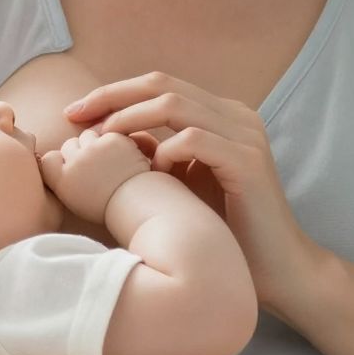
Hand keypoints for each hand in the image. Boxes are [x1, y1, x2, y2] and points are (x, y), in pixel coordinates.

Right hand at [38, 127, 151, 225]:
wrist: (138, 206)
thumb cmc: (109, 207)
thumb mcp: (76, 199)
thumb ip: (63, 178)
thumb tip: (58, 157)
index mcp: (61, 181)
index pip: (47, 159)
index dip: (60, 162)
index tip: (73, 171)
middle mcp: (74, 162)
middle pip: (69, 144)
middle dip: (80, 152)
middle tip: (97, 168)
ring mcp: (94, 149)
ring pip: (87, 135)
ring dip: (96, 143)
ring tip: (110, 163)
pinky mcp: (113, 140)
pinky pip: (108, 133)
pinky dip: (115, 142)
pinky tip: (124, 158)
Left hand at [65, 73, 326, 315]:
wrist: (279, 269)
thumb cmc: (226, 231)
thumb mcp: (184, 186)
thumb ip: (157, 157)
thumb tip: (107, 140)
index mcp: (221, 115)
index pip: (160, 86)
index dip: (113, 93)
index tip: (74, 114)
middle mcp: (236, 115)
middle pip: (163, 84)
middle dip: (112, 97)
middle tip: (74, 117)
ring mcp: (246, 135)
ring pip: (176, 105)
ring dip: (131, 120)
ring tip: (103, 143)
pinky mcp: (249, 162)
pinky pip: (196, 140)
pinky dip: (166, 151)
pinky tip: (152, 172)